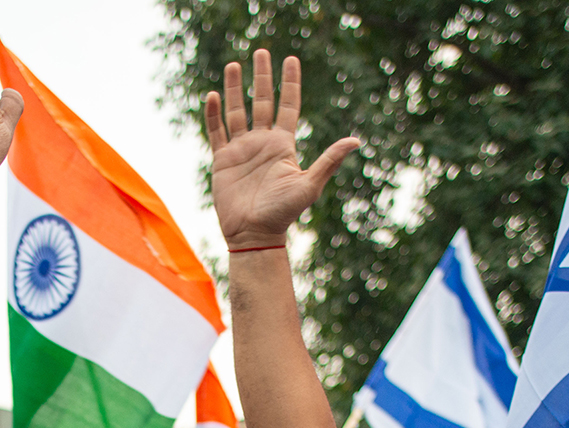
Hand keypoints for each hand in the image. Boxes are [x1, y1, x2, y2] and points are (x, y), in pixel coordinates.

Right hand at [204, 50, 358, 250]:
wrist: (254, 235)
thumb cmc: (284, 213)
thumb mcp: (309, 184)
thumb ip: (328, 160)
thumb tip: (355, 141)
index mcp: (283, 145)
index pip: (288, 106)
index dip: (289, 83)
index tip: (290, 60)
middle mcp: (262, 142)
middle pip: (261, 101)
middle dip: (261, 77)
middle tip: (261, 52)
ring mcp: (241, 150)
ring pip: (236, 111)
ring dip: (235, 89)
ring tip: (234, 65)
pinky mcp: (222, 160)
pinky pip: (216, 132)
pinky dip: (214, 114)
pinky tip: (213, 96)